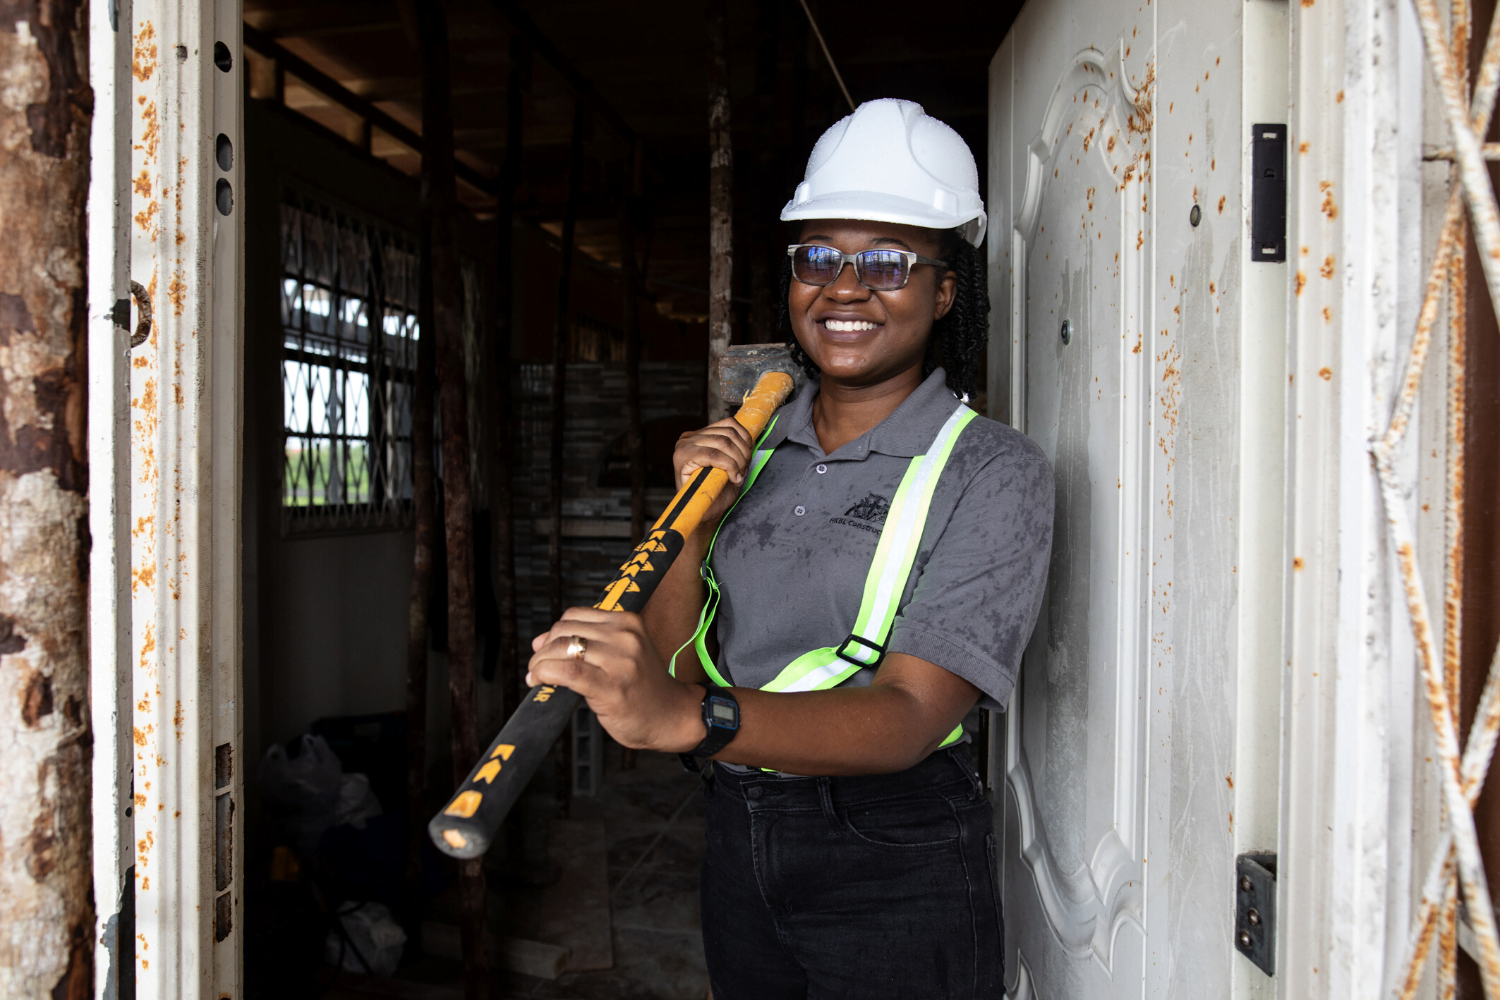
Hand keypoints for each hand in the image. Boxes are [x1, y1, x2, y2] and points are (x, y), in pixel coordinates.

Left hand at [528, 607, 706, 751]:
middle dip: (543, 649)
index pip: (574, 616)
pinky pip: (567, 672)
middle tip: (537, 667)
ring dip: (540, 663)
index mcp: (628, 622)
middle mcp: (625, 637)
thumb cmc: (643, 688)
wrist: (672, 716)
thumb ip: (586, 642)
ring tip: (537, 676)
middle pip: (565, 631)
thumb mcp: (622, 653)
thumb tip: (539, 641)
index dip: (552, 633)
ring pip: (562, 649)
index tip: (544, 650)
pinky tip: (540, 681)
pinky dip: (545, 674)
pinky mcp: (610, 686)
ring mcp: (619, 661)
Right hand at [672, 417, 754, 523]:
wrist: (704, 513)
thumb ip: (737, 449)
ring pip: (723, 442)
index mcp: (701, 435)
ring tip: (737, 475)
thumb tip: (750, 439)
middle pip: (728, 433)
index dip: (745, 440)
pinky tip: (731, 477)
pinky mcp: (683, 456)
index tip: (749, 459)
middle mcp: (690, 437)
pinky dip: (728, 465)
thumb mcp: (731, 464)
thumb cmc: (717, 491)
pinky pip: (714, 455)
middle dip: (742, 453)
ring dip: (737, 460)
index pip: (729, 424)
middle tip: (743, 470)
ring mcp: (684, 445)